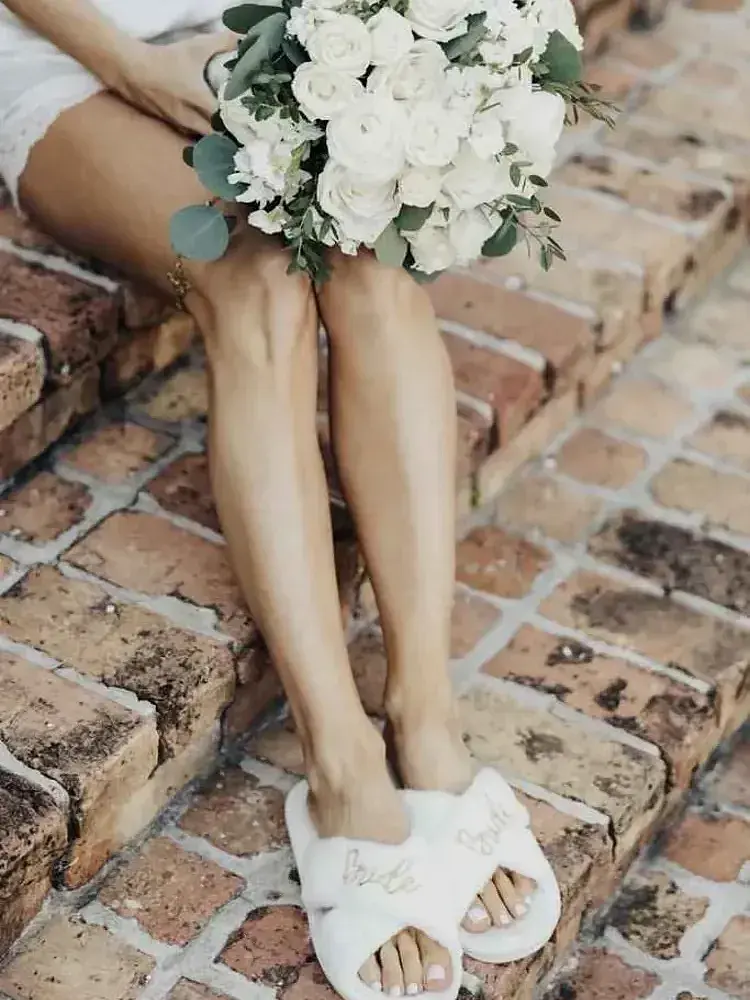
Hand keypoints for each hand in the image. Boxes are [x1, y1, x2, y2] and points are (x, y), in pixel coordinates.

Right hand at [112, 31, 235, 134]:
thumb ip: (222, 43)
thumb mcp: (196, 47)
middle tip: (242, 132)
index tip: (251, 127)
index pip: (226, 123)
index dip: (239, 127)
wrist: (131, 69)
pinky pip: (190, 134)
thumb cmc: (166, 59)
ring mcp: (179, 124)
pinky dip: (199, 134)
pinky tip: (206, 129)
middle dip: (229, 136)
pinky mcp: (170, 124)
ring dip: (214, 138)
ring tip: (228, 134)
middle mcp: (191, 118)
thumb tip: (243, 40)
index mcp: (201, 102)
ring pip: (202, 138)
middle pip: (216, 136)